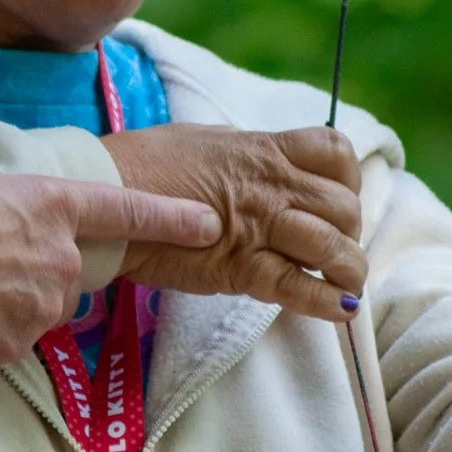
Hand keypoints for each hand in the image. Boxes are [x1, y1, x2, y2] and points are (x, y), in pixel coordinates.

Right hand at [0, 116, 222, 369]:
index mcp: (53, 204)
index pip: (130, 211)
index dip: (172, 217)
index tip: (209, 224)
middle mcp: (58, 258)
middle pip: (71, 270)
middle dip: (36, 265)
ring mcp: (35, 308)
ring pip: (41, 308)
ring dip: (13, 299)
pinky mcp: (5, 348)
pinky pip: (7, 340)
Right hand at [102, 124, 366, 323]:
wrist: (102, 193)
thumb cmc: (143, 164)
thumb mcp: (203, 140)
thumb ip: (240, 152)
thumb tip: (260, 160)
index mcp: (262, 149)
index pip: (336, 153)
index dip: (347, 180)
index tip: (335, 199)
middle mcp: (270, 185)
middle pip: (343, 205)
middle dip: (349, 231)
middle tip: (334, 250)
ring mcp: (258, 226)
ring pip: (333, 246)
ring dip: (348, 269)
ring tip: (344, 284)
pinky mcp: (239, 267)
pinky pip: (299, 286)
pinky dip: (327, 302)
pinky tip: (340, 310)